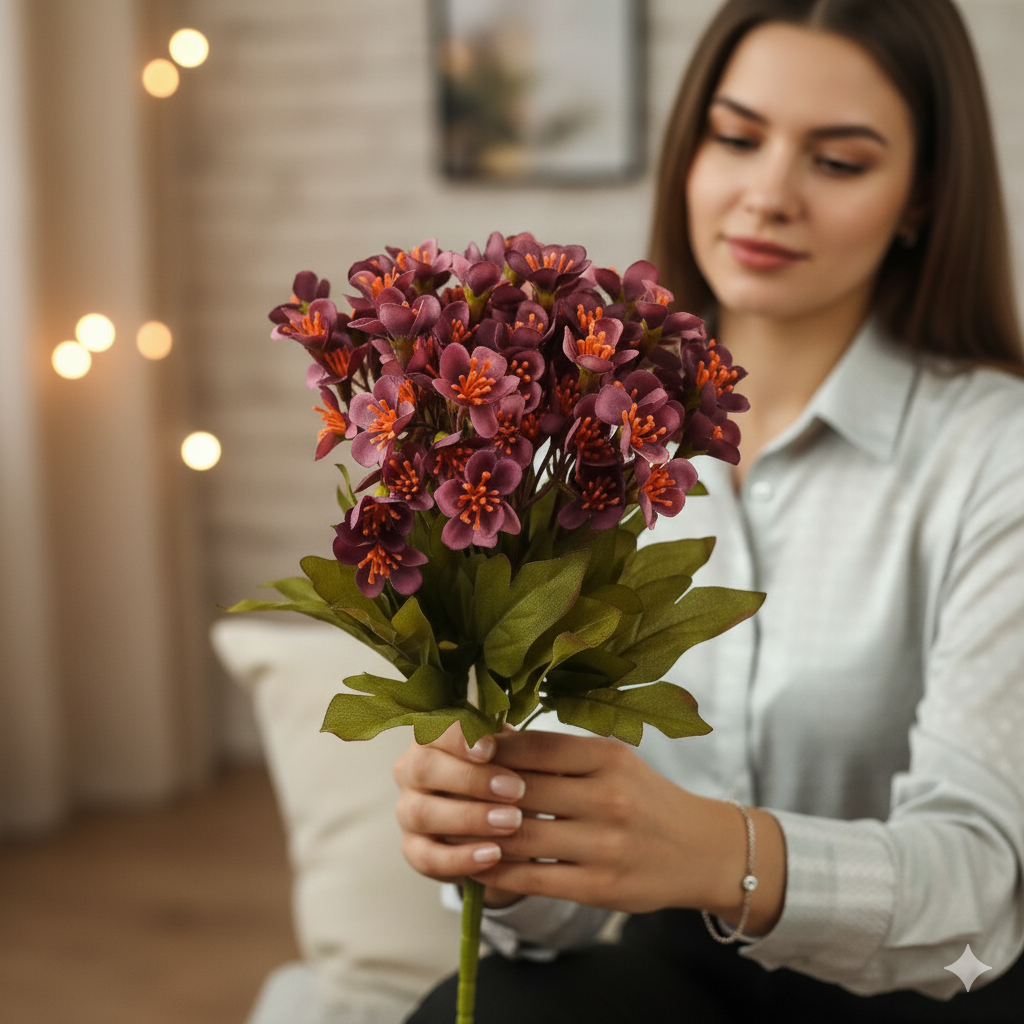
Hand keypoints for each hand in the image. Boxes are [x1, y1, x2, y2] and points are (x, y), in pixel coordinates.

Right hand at [393, 722, 525, 906]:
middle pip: (424, 768)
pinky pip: (427, 856)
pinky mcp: (413, 849)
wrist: (502, 821)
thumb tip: (520, 738)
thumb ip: (510, 744)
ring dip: (469, 818)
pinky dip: (461, 858)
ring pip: (422, 813)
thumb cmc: (505, 774)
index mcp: (432, 737)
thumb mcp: (511, 754)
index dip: (460, 738)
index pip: (435, 728)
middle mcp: (411, 770)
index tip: (491, 749)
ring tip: (511, 822)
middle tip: (515, 790)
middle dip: (470, 779)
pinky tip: (493, 855)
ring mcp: (407, 810)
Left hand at [469, 729, 785, 930]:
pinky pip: (533, 879)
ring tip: (447, 826)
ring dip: (478, 833)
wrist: (700, 850)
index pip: (535, 747)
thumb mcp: (612, 761)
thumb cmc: (644, 797)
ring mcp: (605, 846)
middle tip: (443, 789)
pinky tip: (474, 863)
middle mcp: (608, 799)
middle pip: (522, 791)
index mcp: (609, 758)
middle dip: (477, 792)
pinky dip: (497, 871)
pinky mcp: (599, 888)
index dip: (491, 748)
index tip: (460, 749)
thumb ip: (560, 752)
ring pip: (522, 837)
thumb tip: (493, 739)